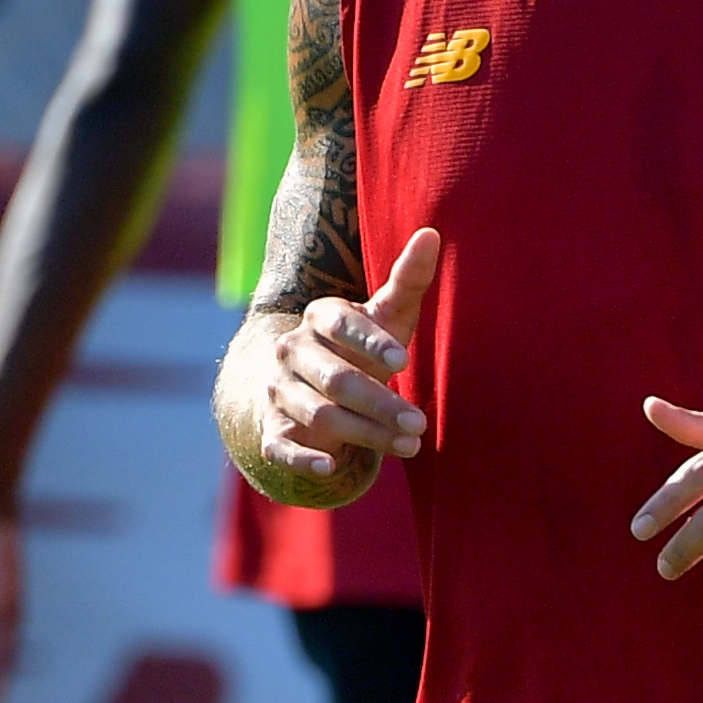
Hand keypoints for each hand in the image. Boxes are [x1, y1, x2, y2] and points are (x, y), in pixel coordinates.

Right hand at [243, 228, 439, 484]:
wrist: (303, 385)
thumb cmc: (359, 347)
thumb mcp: (386, 315)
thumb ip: (407, 278)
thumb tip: (432, 233)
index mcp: (318, 317)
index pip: (340, 324)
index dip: (370, 342)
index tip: (403, 362)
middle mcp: (290, 350)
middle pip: (335, 379)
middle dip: (380, 402)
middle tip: (420, 423)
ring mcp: (277, 391)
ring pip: (318, 414)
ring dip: (365, 433)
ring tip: (408, 445)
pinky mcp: (271, 430)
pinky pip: (280, 446)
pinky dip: (302, 459)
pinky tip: (330, 468)